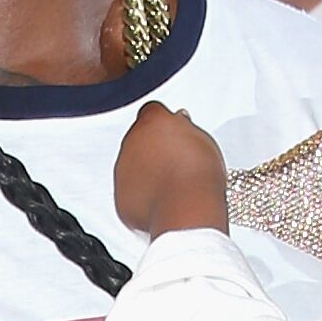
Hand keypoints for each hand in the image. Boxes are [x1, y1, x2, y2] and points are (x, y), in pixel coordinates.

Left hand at [112, 102, 229, 238]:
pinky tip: (161, 200)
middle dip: (153, 149)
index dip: (164, 124)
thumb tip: (179, 124)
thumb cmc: (197, 174)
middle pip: (139, 139)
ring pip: (131, 166)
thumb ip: (183, 128)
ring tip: (170, 184)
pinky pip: (129, 193)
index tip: (173, 133)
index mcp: (153, 121)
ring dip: (145, 172)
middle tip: (175, 162)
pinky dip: (141, 196)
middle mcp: (132, 142)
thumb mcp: (201, 139)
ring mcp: (123, 169)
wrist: (186, 209)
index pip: (153, 112)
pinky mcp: (120, 196)